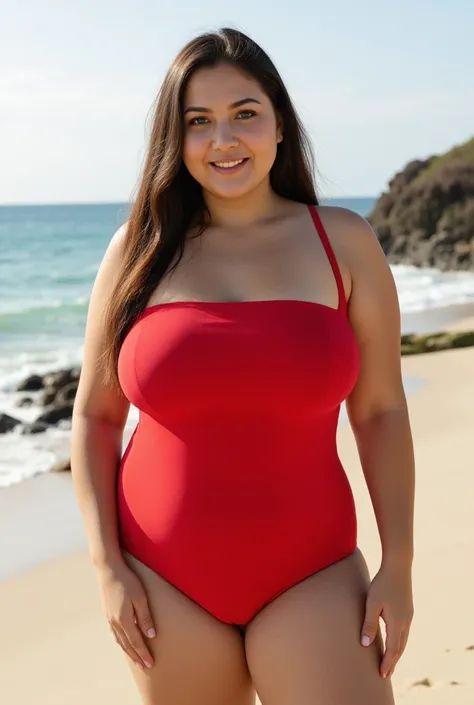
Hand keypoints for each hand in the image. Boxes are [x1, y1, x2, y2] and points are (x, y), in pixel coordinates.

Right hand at [96, 559, 155, 669]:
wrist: (109, 570)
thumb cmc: (128, 581)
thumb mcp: (140, 597)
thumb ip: (145, 617)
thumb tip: (150, 635)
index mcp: (124, 620)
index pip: (136, 642)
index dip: (143, 653)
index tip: (150, 663)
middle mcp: (115, 623)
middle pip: (127, 645)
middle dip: (137, 656)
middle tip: (145, 666)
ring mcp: (110, 619)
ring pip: (120, 641)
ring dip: (129, 651)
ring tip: (136, 659)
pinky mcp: (108, 614)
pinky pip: (115, 634)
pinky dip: (121, 642)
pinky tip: (124, 643)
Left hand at [360, 563, 413, 678]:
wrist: (398, 567)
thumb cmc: (382, 584)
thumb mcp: (372, 603)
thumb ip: (369, 624)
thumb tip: (365, 644)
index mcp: (397, 623)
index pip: (392, 649)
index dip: (387, 663)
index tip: (382, 674)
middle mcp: (405, 622)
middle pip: (400, 648)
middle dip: (393, 661)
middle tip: (386, 674)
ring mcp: (408, 615)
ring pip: (403, 640)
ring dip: (396, 652)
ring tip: (390, 661)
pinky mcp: (407, 609)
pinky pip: (404, 631)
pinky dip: (399, 641)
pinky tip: (394, 640)